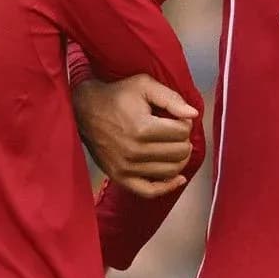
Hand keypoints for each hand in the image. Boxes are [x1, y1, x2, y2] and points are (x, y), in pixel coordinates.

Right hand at [74, 73, 197, 197]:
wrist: (85, 110)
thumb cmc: (117, 95)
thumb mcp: (144, 85)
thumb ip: (171, 98)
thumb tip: (193, 115)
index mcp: (142, 128)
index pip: (182, 133)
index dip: (185, 123)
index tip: (177, 118)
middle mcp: (135, 151)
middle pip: (179, 153)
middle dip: (183, 140)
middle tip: (175, 131)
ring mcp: (126, 167)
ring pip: (170, 171)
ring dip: (179, 159)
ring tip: (173, 146)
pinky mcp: (120, 177)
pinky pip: (149, 191)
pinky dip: (167, 187)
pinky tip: (177, 178)